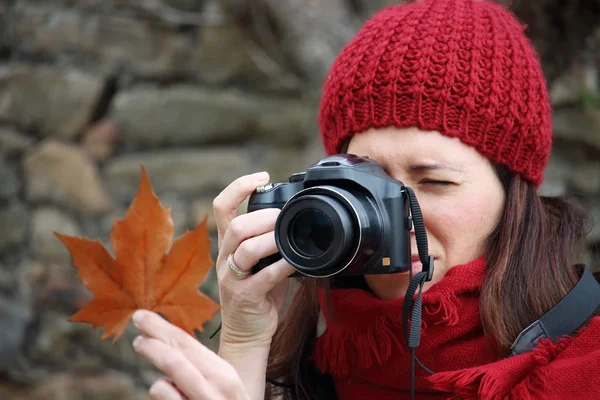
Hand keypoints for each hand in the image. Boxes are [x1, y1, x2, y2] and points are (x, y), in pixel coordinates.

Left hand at [132, 309, 250, 399]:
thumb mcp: (223, 385)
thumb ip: (201, 367)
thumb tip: (168, 340)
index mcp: (226, 375)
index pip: (188, 344)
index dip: (162, 328)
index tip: (141, 317)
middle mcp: (217, 391)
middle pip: (174, 359)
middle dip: (151, 342)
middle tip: (136, 331)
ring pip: (161, 386)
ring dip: (156, 383)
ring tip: (164, 384)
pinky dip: (162, 397)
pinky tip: (171, 397)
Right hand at [212, 172, 295, 348]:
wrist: (247, 332)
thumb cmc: (258, 292)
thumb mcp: (259, 261)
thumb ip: (269, 238)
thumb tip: (295, 215)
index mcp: (228, 244)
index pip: (221, 206)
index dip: (239, 186)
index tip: (262, 175)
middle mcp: (225, 258)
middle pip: (235, 226)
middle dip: (263, 217)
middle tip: (283, 217)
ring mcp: (231, 278)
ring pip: (245, 248)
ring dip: (271, 238)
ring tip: (287, 237)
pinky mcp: (244, 297)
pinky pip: (263, 277)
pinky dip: (282, 265)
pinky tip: (294, 262)